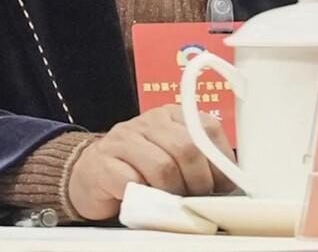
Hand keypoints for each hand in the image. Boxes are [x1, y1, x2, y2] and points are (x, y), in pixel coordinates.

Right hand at [67, 104, 236, 220]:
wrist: (88, 174)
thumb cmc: (137, 168)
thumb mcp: (170, 156)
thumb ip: (196, 160)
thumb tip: (229, 182)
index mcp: (170, 115)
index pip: (207, 127)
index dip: (220, 160)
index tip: (222, 184)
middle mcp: (148, 122)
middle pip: (187, 148)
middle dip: (199, 181)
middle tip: (197, 198)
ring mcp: (123, 140)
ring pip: (162, 167)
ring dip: (173, 192)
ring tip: (172, 202)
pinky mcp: (103, 163)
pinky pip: (133, 182)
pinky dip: (145, 198)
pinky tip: (146, 200)